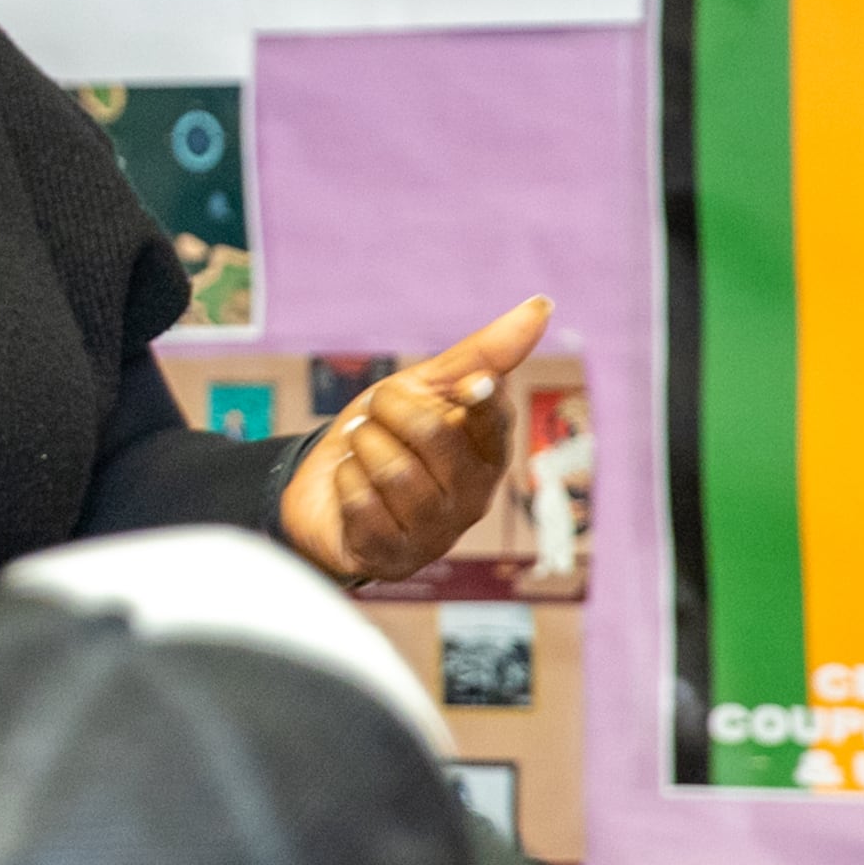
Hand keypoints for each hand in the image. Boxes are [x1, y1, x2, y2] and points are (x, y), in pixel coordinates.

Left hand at [280, 296, 553, 584]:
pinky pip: (362, 504)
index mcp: (488, 453)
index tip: (469, 385)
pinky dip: (345, 481)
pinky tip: (349, 484)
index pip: (494, 423)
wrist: (321, 491)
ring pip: (394, 470)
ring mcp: (433, 534)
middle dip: (391, 408)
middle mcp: (471, 498)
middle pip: (435, 436)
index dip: (482, 402)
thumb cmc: (387, 435)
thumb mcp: (426, 388)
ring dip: (363, 445)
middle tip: (378, 410)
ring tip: (361, 447)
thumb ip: (482, 354)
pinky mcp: (392, 559)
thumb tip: (542, 305)